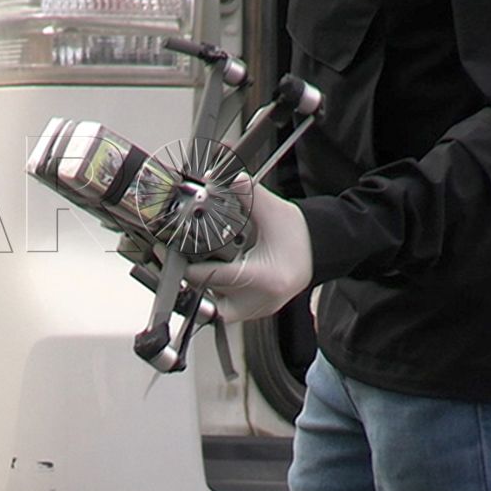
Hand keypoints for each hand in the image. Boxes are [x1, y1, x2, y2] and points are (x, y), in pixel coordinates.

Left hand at [185, 176, 312, 322]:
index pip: (212, 278)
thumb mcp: (275, 212)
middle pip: (209, 294)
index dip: (186, 266)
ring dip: (200, 287)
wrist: (322, 250)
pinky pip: (225, 309)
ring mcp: (259, 309)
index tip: (169, 254)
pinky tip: (207, 274)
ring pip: (214, 307)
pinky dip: (213, 292)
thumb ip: (249, 195)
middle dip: (189, 276)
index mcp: (265, 279)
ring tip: (189, 266)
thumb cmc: (301, 236)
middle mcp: (261, 300)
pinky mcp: (257, 311)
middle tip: (172, 259)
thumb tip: (228, 179)